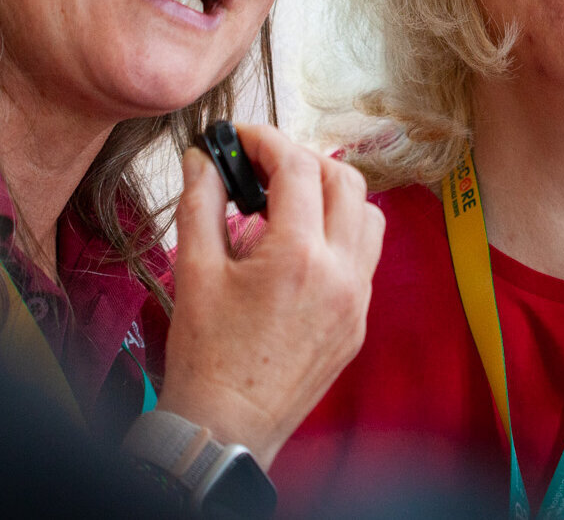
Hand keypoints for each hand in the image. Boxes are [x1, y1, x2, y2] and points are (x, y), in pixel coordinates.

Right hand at [158, 123, 383, 465]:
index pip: (297, 168)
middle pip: (346, 181)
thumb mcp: (194, 270)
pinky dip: (340, 237)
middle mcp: (340, 272)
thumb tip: (203, 158)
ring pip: (369, 217)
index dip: (267, 141)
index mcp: (297, 255)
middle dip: (305, 161)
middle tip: (266, 166)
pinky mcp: (359, 322)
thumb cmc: (206, 355)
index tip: (242, 139)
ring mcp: (357, 299)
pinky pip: (365, 259)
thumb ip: (202, 202)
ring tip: (288, 206)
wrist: (228, 425)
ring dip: (334, 197)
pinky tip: (301, 250)